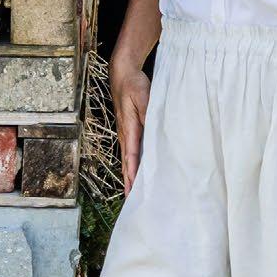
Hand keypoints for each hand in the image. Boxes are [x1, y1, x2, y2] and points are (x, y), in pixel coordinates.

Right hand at [110, 59, 150, 192]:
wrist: (123, 75)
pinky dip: (132, 165)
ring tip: (132, 193)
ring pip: (127, 160)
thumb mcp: (144, 97)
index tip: (134, 189)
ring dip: (130, 176)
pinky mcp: (129, 131)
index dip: (133, 174)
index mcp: (129, 129)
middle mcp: (125, 134)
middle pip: (126, 163)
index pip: (131, 156)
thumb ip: (149, 114)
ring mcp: (126, 134)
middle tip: (131, 201)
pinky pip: (131, 152)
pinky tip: (136, 172)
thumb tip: (153, 130)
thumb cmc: (134, 85)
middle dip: (129, 182)